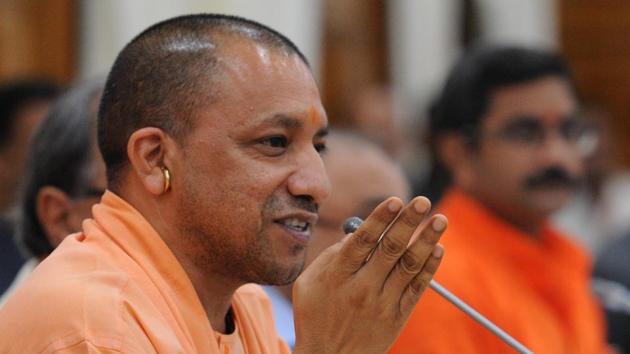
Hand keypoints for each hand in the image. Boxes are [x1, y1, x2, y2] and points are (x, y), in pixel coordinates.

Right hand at [292, 196, 445, 353]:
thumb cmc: (314, 316)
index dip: (380, 219)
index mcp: (338, 276)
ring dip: (427, 240)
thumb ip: (330, 256)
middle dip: (408, 222)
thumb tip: (357, 232)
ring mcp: (382, 303)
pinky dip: (430, 268)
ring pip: (409, 266)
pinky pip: (417, 288)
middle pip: (390, 249)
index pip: (363, 241)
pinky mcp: (397, 317)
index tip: (395, 200)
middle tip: (423, 201)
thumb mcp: (307, 284)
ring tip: (441, 220)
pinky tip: (438, 249)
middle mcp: (362, 288)